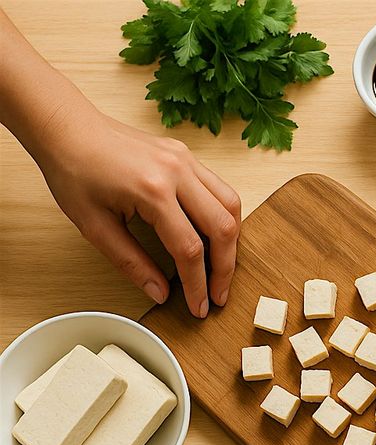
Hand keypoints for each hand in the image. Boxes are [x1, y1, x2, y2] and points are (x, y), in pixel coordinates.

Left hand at [35, 107, 240, 316]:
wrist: (67, 128)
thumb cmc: (74, 171)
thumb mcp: (94, 226)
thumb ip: (131, 262)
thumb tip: (160, 293)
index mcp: (152, 191)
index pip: (189, 249)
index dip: (197, 285)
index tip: (198, 307)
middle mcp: (178, 173)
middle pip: (222, 228)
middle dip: (225, 269)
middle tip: (218, 295)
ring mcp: (186, 161)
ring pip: (231, 206)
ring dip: (232, 241)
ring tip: (222, 267)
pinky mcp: (187, 156)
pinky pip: (220, 189)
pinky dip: (225, 216)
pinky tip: (215, 235)